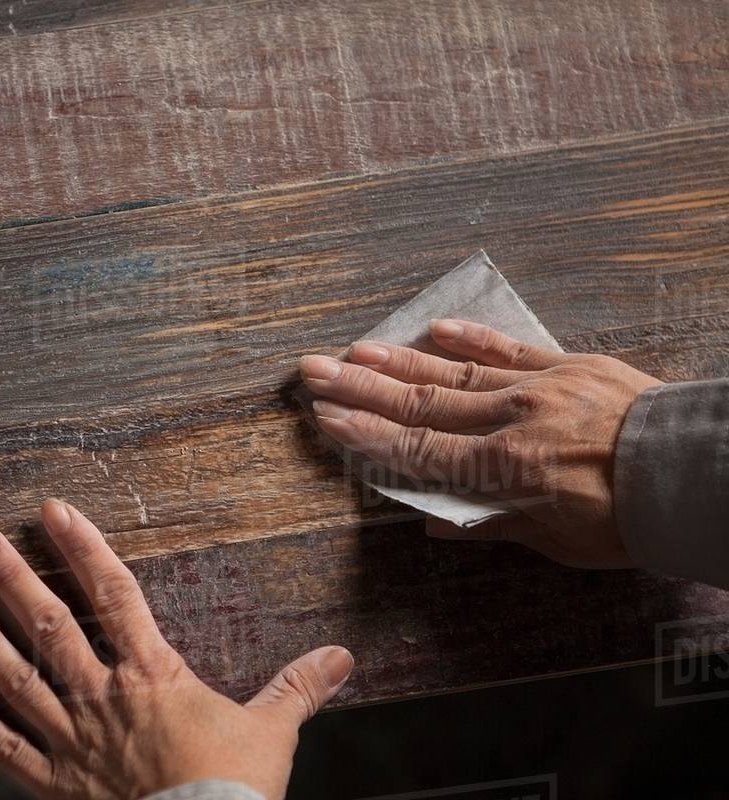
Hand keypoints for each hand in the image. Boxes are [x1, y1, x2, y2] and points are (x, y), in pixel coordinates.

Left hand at [0, 498, 353, 799]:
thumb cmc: (236, 793)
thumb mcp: (273, 733)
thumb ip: (298, 687)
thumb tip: (341, 657)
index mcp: (153, 675)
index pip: (113, 594)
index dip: (82, 548)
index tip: (50, 511)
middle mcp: (102, 697)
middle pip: (49, 625)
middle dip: (9, 577)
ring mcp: (72, 740)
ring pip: (16, 678)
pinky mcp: (54, 786)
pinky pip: (5, 750)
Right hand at [300, 319, 661, 567]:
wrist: (695, 474)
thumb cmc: (627, 519)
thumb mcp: (555, 541)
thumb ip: (490, 525)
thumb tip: (434, 526)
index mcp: (505, 470)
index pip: (417, 450)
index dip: (365, 436)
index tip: (326, 419)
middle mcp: (511, 422)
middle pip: (421, 406)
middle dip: (361, 389)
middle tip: (313, 371)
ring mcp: (538, 387)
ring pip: (454, 374)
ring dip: (399, 362)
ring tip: (353, 350)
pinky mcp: (567, 365)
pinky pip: (509, 348)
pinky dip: (470, 340)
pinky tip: (433, 331)